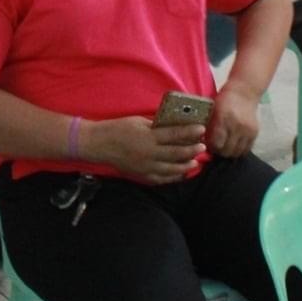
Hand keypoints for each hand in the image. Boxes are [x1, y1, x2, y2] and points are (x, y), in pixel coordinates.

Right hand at [85, 117, 204, 184]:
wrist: (99, 144)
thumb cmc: (118, 128)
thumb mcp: (139, 122)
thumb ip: (157, 126)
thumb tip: (175, 126)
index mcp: (148, 136)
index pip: (174, 134)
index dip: (190, 132)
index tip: (202, 129)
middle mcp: (149, 153)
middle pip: (176, 153)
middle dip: (192, 150)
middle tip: (202, 147)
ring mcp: (146, 167)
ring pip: (172, 169)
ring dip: (186, 165)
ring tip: (195, 162)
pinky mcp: (142, 175)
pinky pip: (161, 179)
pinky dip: (173, 177)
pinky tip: (181, 173)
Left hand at [207, 85, 261, 157]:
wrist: (244, 92)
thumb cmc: (225, 99)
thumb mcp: (213, 109)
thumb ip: (209, 126)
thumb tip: (204, 143)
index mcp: (223, 118)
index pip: (216, 143)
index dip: (210, 147)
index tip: (207, 145)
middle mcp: (237, 125)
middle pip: (226, 150)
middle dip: (219, 151)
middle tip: (215, 147)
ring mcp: (247, 130)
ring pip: (236, 152)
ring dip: (229, 152)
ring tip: (224, 147)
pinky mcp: (255, 132)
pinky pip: (246, 149)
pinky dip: (239, 150)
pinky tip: (234, 146)